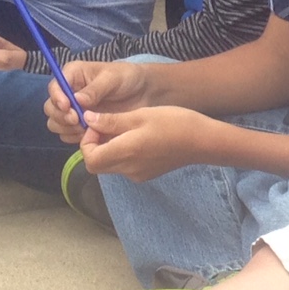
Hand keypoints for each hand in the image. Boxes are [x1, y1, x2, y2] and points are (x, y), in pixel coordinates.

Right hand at [44, 60, 151, 141]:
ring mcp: (73, 111)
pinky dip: (74, 137)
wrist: (143, 94)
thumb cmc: (127, 78)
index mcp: (72, 75)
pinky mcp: (79, 126)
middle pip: (51, 108)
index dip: (57, 98)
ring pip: (56, 123)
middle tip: (78, 121)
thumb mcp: (112, 78)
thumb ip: (95, 89)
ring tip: (85, 128)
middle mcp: (68, 93)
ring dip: (67, 128)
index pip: (54, 86)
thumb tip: (76, 99)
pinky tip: (89, 135)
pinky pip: (67, 135)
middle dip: (61, 116)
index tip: (68, 107)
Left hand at [76, 106, 210, 180]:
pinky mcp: (146, 174)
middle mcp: (128, 169)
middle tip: (107, 125)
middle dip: (95, 146)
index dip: (87, 142)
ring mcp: (137, 174)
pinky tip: (137, 137)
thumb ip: (111, 121)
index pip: (90, 159)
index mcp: (125, 153)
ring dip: (108, 149)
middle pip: (97, 165)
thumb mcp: (140, 115)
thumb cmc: (172, 123)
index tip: (97, 125)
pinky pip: (124, 166)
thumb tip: (87, 120)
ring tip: (124, 128)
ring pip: (111, 165)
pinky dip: (122, 153)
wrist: (201, 141)